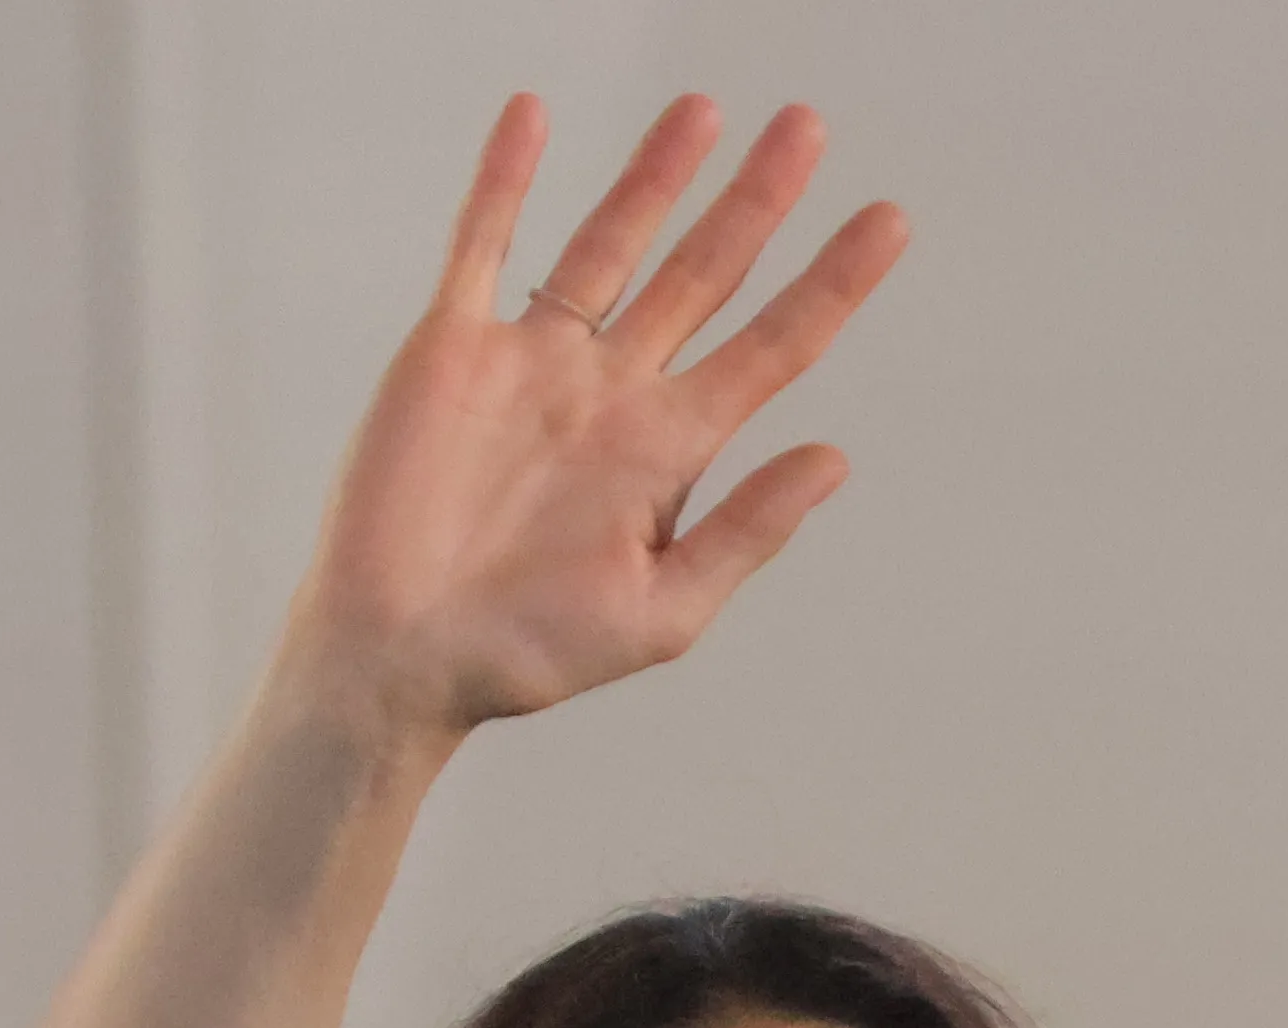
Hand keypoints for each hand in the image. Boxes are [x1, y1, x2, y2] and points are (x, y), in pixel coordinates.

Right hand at [277, 92, 907, 745]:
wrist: (400, 656)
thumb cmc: (525, 653)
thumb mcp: (663, 613)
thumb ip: (746, 532)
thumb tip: (834, 459)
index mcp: (667, 452)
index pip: (770, 349)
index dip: (830, 286)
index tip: (888, 223)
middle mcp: (611, 394)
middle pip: (702, 275)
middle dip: (756, 203)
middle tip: (806, 129)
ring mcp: (534, 363)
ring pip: (609, 244)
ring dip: (656, 176)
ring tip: (705, 110)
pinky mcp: (454, 350)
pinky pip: (484, 246)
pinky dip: (504, 181)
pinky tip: (532, 114)